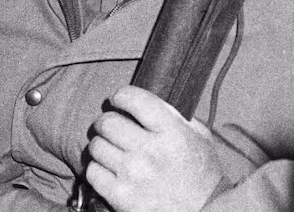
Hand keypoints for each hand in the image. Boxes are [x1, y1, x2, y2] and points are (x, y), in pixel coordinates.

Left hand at [86, 86, 223, 211]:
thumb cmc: (201, 175)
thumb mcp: (198, 137)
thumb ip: (173, 115)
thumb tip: (142, 101)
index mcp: (172, 132)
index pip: (133, 98)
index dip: (120, 96)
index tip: (118, 100)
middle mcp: (151, 151)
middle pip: (107, 122)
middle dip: (106, 122)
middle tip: (111, 127)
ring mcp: (134, 175)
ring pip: (96, 146)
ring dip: (101, 146)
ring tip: (111, 150)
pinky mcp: (121, 197)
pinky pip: (92, 172)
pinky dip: (97, 169)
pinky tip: (109, 170)